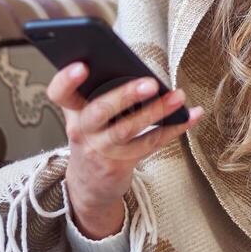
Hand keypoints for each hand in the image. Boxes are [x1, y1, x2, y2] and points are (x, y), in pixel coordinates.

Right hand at [47, 62, 201, 237]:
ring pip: (128, 129)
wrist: (89, 185)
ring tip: (178, 96)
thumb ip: (101, 95)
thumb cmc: (95, 138)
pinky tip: (191, 116)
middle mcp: (83, 131)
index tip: (82, 66)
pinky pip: (149, 143)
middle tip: (150, 83)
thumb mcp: (86, 118)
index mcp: (73, 111)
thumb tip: (139, 70)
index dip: (66, 80)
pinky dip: (173, 129)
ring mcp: (101, 149)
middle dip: (126, 95)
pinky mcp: (120, 164)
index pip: (59, 93)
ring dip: (156, 111)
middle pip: (100, 110)